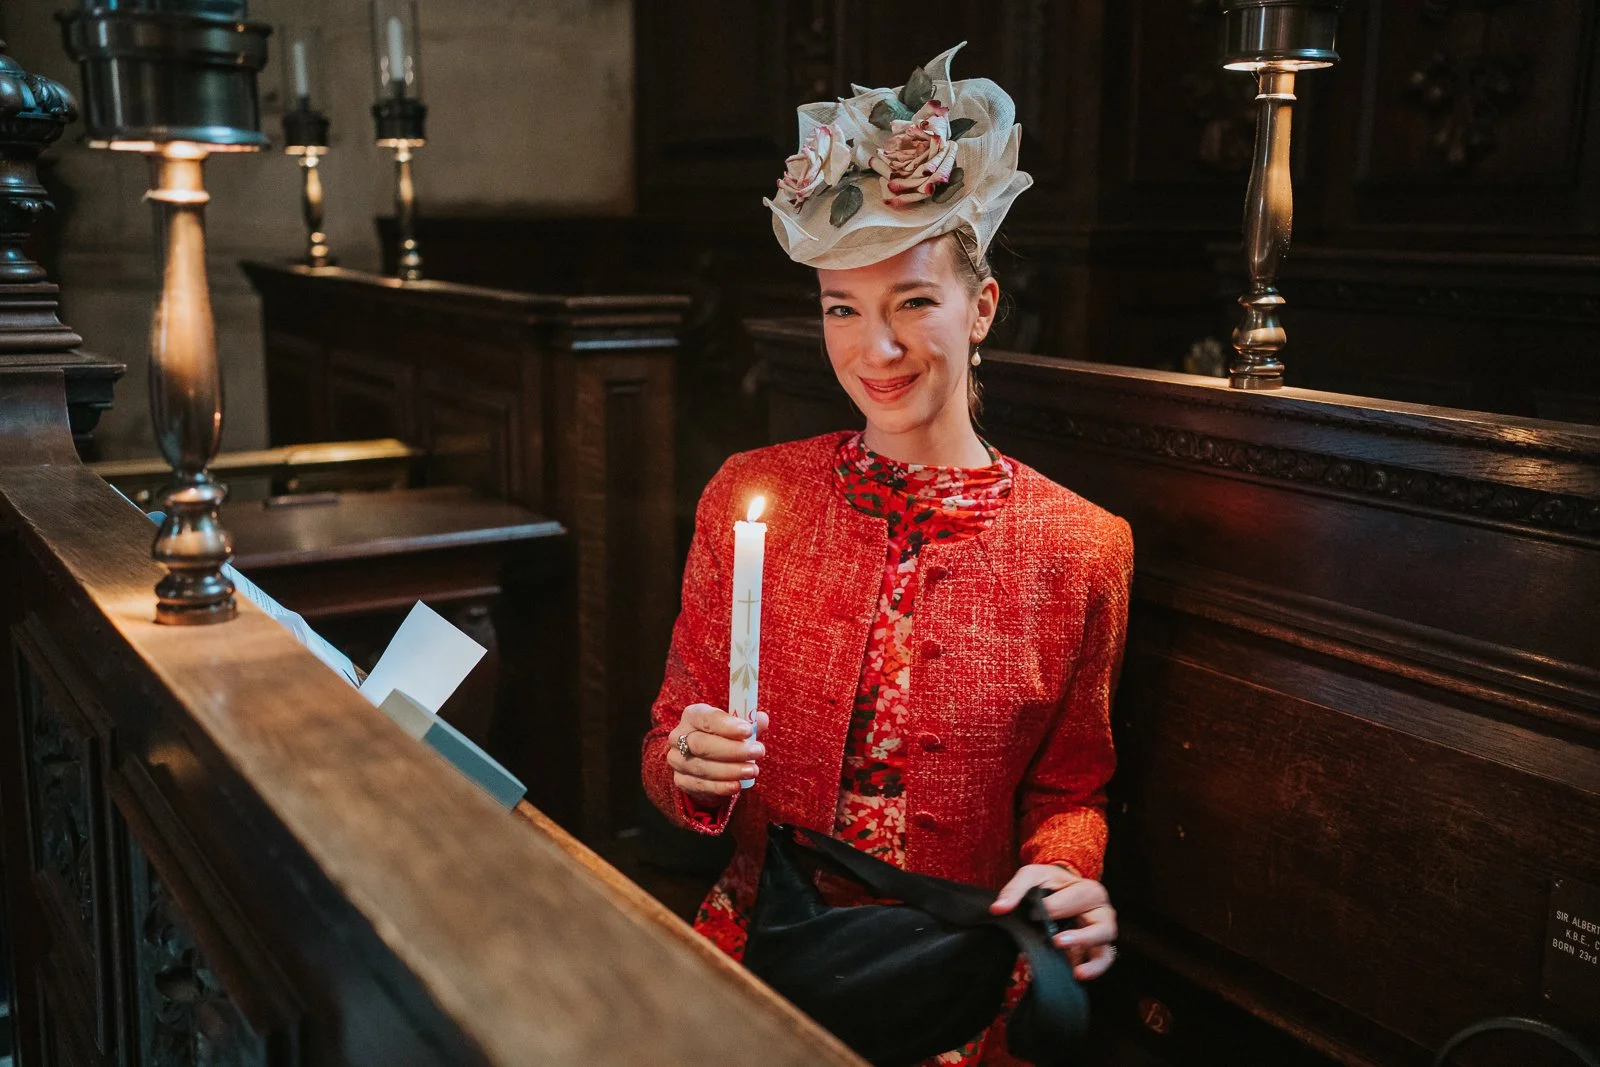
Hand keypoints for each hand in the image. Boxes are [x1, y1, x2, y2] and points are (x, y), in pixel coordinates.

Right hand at [666, 703, 768, 805]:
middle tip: (757, 752)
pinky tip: (737, 785)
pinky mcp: (681, 780)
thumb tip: (762, 720)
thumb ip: (748, 723)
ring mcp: (677, 760)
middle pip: (702, 744)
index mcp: (692, 716)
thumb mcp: (735, 727)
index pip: (706, 718)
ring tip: (752, 770)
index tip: (748, 731)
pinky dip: (720, 786)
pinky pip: (700, 785)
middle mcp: (679, 737)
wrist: (706, 761)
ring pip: (702, 767)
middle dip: (733, 750)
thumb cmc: (723, 737)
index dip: (727, 725)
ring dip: (730, 770)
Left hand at [990, 864, 1117, 979]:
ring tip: (1077, 972)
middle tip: (1057, 942)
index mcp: (1088, 890)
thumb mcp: (1031, 876)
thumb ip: (1015, 889)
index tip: (1032, 914)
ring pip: (1106, 949)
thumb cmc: (1047, 883)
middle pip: (1103, 925)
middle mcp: (1101, 912)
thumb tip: (999, 909)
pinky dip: (1092, 970)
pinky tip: (1076, 975)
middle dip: (1082, 937)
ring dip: (1094, 962)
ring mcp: (1101, 933)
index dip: (1053, 908)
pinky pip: (1100, 962)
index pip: (1076, 899)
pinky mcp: (1095, 950)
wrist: (1057, 891)